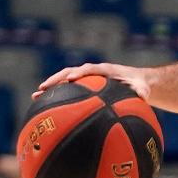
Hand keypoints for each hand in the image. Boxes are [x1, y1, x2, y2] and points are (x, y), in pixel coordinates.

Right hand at [33, 63, 151, 100]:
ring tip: (35, 97)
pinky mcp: (83, 85)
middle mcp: (92, 72)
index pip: (90, 69)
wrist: (136, 81)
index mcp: (105, 70)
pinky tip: (44, 108)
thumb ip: (141, 92)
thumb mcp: (143, 89)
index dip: (79, 73)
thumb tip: (142, 97)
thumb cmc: (140, 85)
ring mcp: (85, 78)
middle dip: (56, 79)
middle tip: (42, 88)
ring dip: (51, 87)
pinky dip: (56, 96)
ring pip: (64, 80)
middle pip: (70, 72)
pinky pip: (67, 90)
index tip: (70, 79)